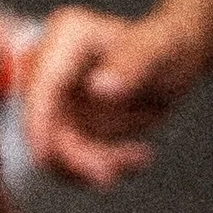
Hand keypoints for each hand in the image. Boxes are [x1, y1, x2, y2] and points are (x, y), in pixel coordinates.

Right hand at [20, 5, 208, 186]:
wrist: (175, 61)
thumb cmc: (167, 47)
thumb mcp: (158, 53)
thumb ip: (131, 64)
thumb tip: (99, 89)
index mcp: (66, 37)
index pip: (41, 84)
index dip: (38, 121)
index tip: (44, 157)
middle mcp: (52, 65)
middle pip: (44, 122)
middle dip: (72, 155)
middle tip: (108, 175)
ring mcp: (57, 96)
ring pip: (57, 146)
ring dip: (92, 164)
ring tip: (136, 158)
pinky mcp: (68, 121)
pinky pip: (74, 155)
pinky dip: (103, 163)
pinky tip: (136, 155)